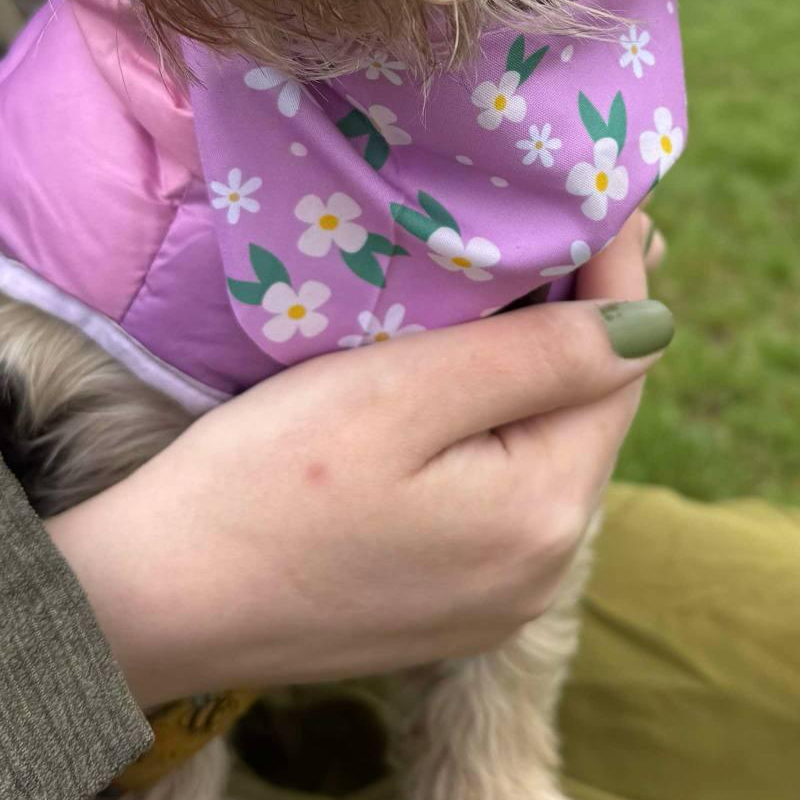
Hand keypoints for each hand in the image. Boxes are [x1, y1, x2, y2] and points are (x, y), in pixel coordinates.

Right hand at [46, 213, 671, 708]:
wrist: (146, 607)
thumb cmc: (261, 484)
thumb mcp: (400, 395)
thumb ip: (537, 356)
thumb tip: (653, 320)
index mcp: (548, 513)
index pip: (621, 363)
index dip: (616, 271)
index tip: (605, 191)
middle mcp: (547, 570)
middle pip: (592, 412)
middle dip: (584, 317)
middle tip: (566, 218)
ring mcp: (500, 599)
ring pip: (550, 451)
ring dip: (541, 370)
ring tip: (520, 278)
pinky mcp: (451, 607)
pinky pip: (506, 494)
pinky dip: (500, 427)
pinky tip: (467, 377)